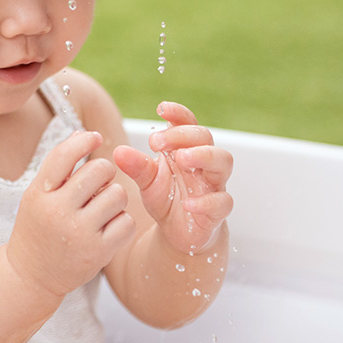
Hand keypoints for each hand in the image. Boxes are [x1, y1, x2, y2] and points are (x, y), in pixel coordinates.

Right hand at [6, 131, 135, 296]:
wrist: (32, 275)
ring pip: (118, 195)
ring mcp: (79, 233)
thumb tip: (83, 133)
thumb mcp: (37, 194)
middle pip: (100, 170)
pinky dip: (121, 221)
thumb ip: (58, 167)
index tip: (94, 137)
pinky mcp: (98, 253)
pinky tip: (108, 226)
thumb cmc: (38, 227)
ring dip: (115, 198)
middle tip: (98, 183)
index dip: (84, 140)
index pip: (64, 155)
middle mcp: (58, 212)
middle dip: (105, 172)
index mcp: (40, 193)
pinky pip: (126, 222)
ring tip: (101, 208)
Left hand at [113, 102, 233, 255]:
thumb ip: (136, 166)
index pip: (188, 124)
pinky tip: (187, 204)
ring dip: (204, 156)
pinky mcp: (218, 211)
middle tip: (157, 142)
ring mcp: (214, 185)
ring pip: (223, 161)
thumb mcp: (147, 181)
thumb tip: (119, 151)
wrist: (177, 233)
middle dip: (183, 135)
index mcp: (186, 149)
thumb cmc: (166, 198)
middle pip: (205, 137)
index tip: (161, 109)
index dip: (178, 114)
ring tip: (182, 158)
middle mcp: (204, 163)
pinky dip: (206, 202)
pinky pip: (222, 202)